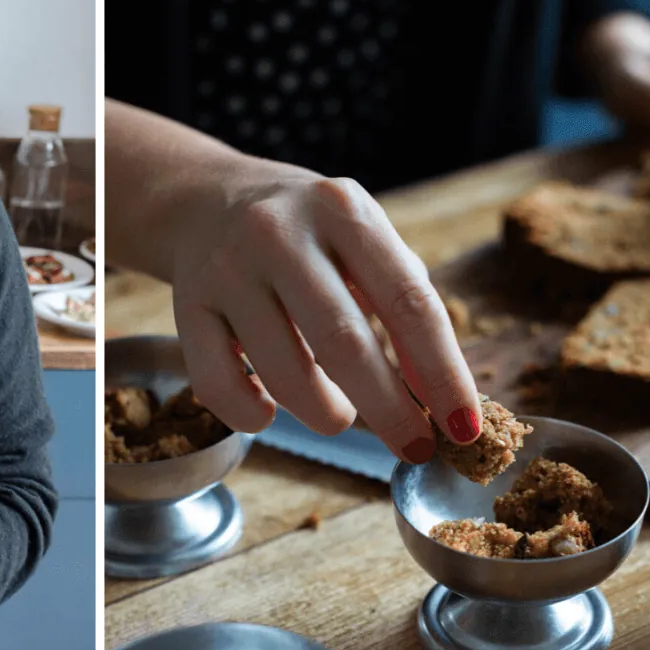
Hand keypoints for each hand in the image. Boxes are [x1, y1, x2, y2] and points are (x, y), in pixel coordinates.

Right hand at [164, 155, 480, 461]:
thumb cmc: (308, 236)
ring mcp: (227, 270)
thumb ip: (404, 307)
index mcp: (343, 211)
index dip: (442, 372)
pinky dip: (250, 415)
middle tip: (414, 447)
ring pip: (283, 372)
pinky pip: (218, 385)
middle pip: (344, 342)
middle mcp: (280, 234)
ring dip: (325, 414)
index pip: (408, 301)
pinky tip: (269, 412)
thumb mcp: (364, 245)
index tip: (462, 426)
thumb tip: (442, 398)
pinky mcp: (186, 306)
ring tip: (339, 417)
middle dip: (389, 410)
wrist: (208, 201)